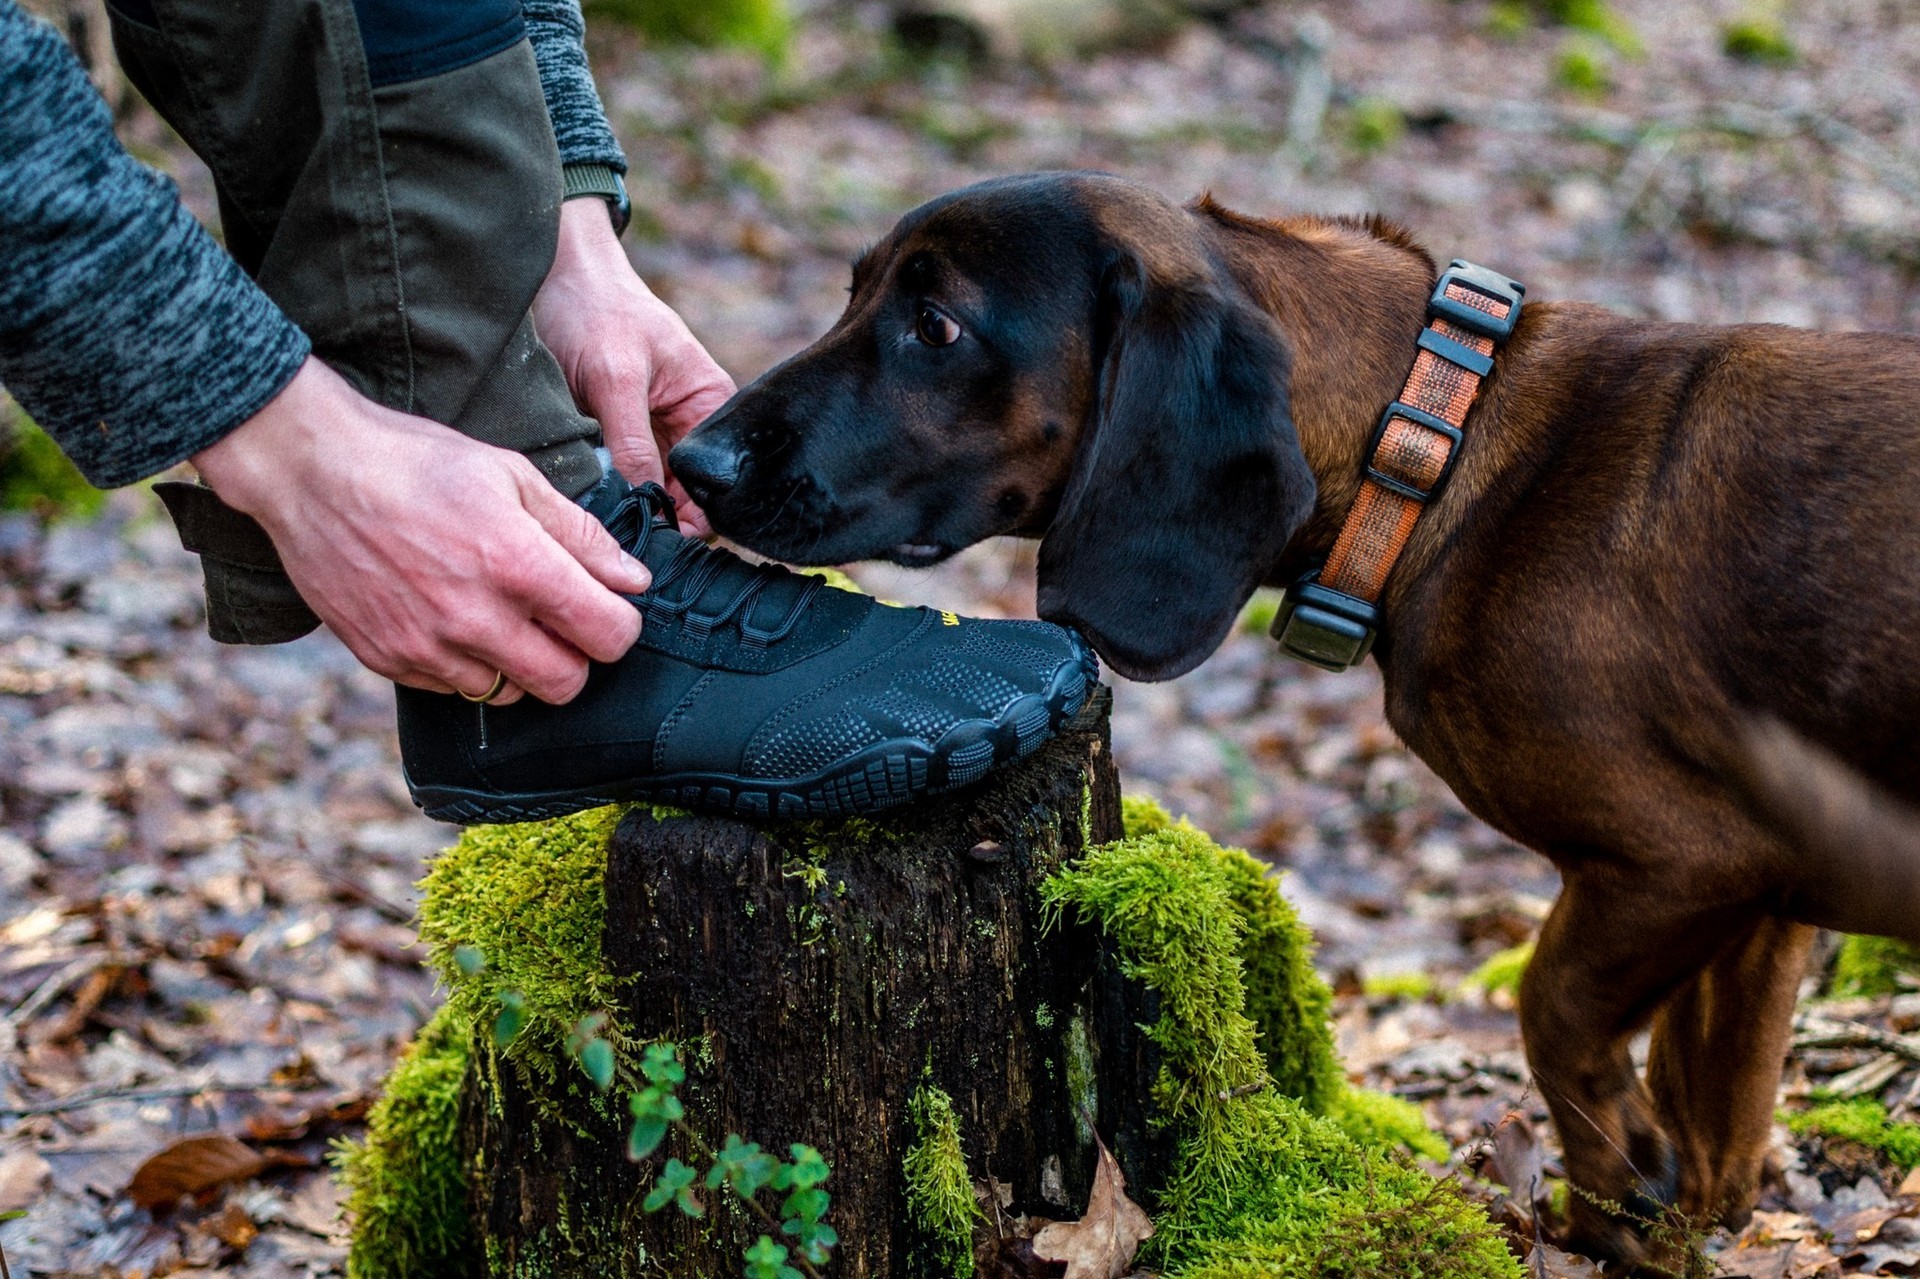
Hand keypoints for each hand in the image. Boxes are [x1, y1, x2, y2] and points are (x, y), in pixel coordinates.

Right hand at [193, 358, 650, 704]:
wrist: (311, 469)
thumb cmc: (415, 462)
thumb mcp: (512, 474)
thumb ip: (580, 534)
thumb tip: (632, 579)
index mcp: (517, 564)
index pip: (609, 636)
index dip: (620, 624)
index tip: (606, 605)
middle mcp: (474, 617)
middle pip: (566, 684)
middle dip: (576, 656)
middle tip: (559, 620)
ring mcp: (426, 646)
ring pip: (509, 693)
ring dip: (518, 664)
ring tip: (499, 613)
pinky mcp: (387, 660)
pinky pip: (452, 689)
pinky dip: (465, 665)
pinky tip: (451, 617)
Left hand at [534, 197, 734, 537]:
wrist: (552, 271)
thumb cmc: (594, 308)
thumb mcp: (615, 379)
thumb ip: (633, 445)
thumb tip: (648, 508)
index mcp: (711, 403)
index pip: (716, 482)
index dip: (692, 517)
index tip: (657, 541)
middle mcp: (689, 422)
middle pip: (686, 494)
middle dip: (659, 516)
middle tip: (626, 538)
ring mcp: (653, 430)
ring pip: (650, 489)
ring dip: (630, 503)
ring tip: (607, 521)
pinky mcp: (618, 433)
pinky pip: (621, 475)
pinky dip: (609, 487)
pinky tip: (593, 499)